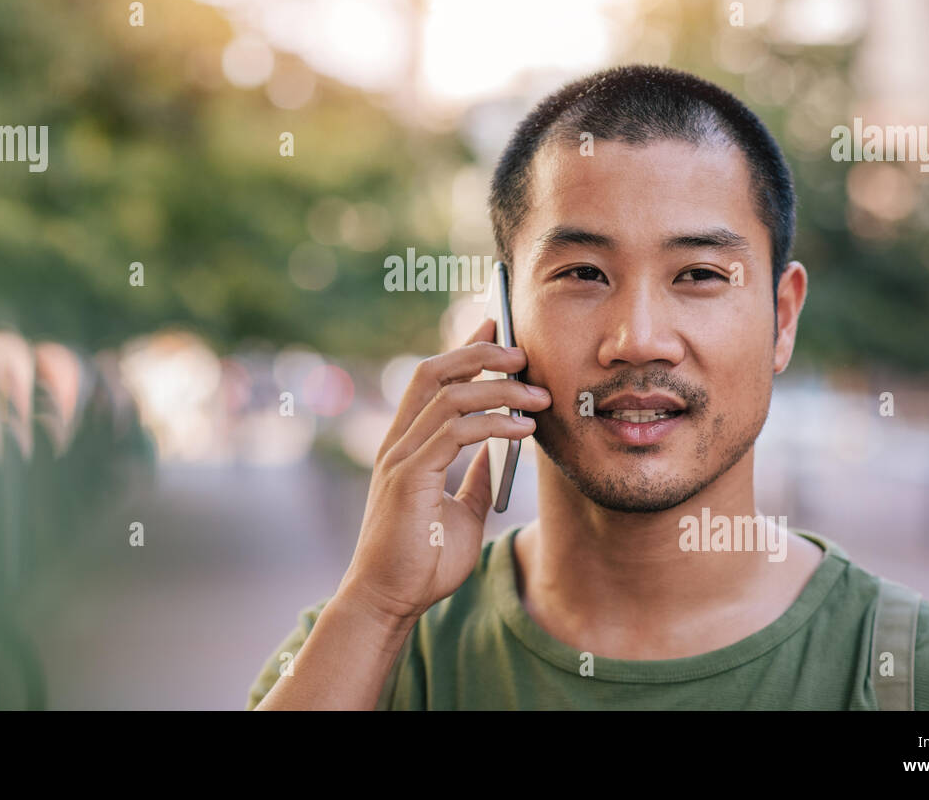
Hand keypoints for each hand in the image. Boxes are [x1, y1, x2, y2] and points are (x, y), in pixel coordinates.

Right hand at [337, 317, 550, 626]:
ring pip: (449, 397)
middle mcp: (398, 442)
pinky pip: (455, 433)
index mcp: (406, 445)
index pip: (432, 380)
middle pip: (433, 372)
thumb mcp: (462, 512)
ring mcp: (400, 458)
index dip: (464, 349)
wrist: (389, 602)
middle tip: (522, 351)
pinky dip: (494, 424)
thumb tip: (499, 453)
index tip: (497, 327)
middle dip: (479, 351)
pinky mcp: (409, 478)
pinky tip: (524, 429)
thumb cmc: (421, 563)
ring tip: (539, 394)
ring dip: (499, 389)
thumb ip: (475, 478)